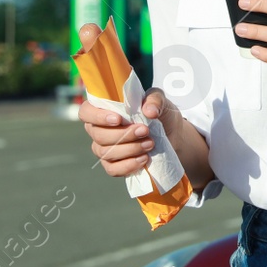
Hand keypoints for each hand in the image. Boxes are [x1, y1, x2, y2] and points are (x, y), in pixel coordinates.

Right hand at [74, 22, 182, 178]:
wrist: (178, 142)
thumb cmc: (163, 113)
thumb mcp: (165, 100)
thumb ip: (155, 98)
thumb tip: (145, 110)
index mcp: (109, 103)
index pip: (88, 102)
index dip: (96, 111)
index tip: (116, 116)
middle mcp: (102, 124)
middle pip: (91, 129)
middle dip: (118, 132)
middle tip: (144, 130)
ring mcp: (107, 144)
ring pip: (102, 149)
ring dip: (126, 149)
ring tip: (149, 143)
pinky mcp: (116, 164)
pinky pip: (111, 168)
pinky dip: (125, 166)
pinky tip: (142, 160)